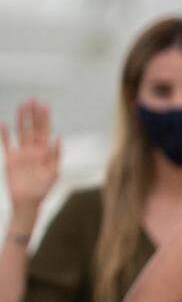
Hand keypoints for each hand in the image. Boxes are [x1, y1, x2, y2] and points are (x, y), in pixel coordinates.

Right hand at [2, 98, 59, 217]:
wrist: (28, 202)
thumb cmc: (43, 189)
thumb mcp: (53, 172)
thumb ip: (55, 155)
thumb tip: (57, 137)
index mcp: (45, 152)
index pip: (45, 130)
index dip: (45, 118)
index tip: (44, 105)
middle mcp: (34, 150)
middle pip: (33, 127)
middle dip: (33, 114)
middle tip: (32, 99)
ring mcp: (22, 153)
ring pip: (21, 132)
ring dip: (21, 119)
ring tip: (21, 105)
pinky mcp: (11, 159)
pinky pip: (7, 143)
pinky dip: (4, 134)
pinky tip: (3, 123)